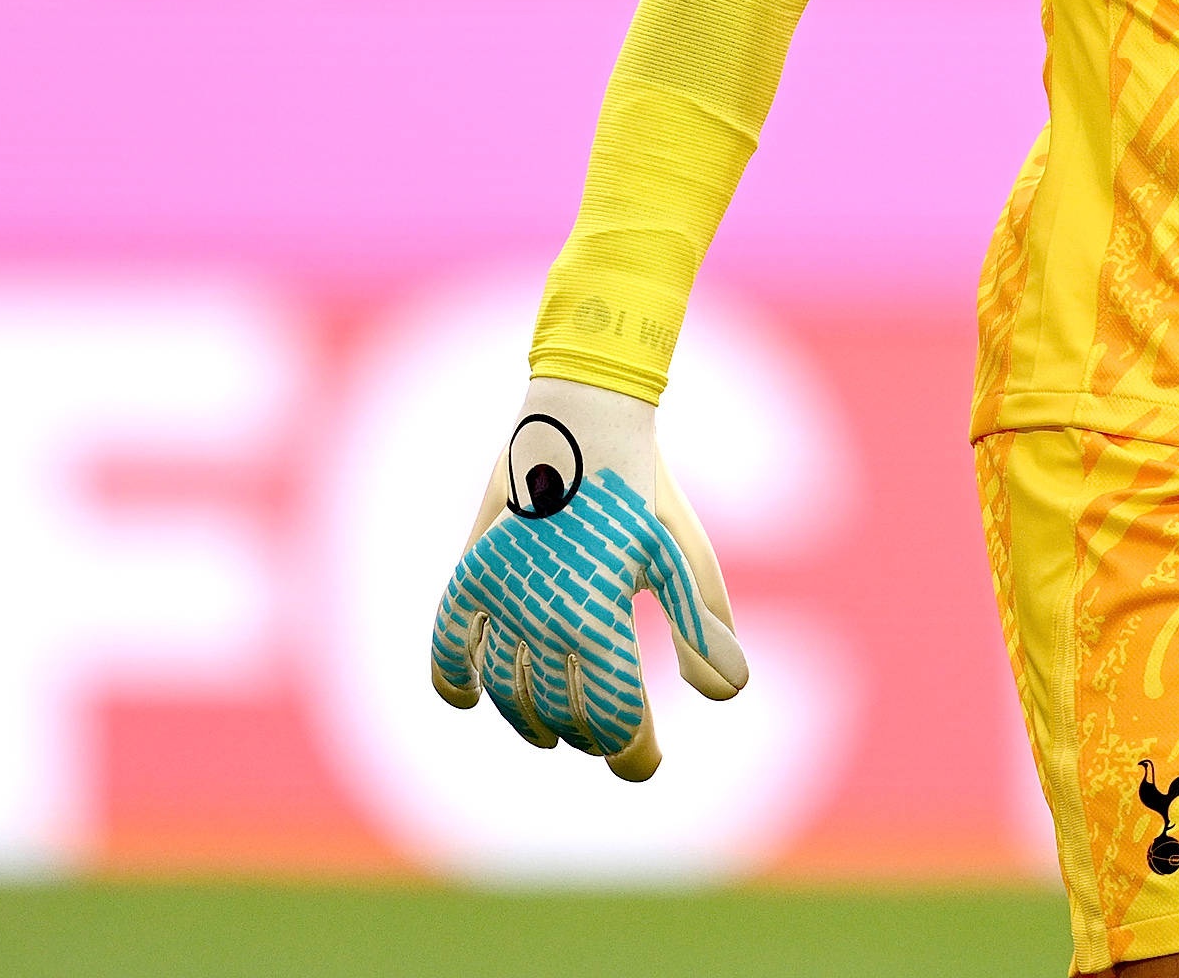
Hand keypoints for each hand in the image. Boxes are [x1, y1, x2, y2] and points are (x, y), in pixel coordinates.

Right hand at [429, 376, 749, 779]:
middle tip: (610, 736)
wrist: (583, 414)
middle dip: (591, 736)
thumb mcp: (683, 556)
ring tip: (556, 728)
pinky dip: (456, 680)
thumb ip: (703, 627)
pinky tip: (472, 697)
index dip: (634, 757)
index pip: (615, 724)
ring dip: (534, 721)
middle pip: (563, 718)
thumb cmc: (644, 489)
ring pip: (508, 695)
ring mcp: (499, 599)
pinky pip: (448, 648)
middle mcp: (542, 620)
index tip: (647, 763)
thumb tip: (729, 696)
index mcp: (600, 620)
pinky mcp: (469, 575)